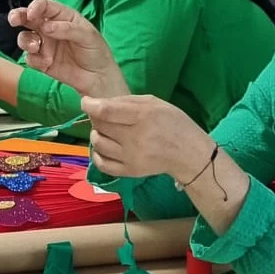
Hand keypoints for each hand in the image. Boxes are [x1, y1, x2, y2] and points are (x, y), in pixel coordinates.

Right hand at [9, 0, 128, 97]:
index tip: (31, 13)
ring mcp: (44, 45)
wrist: (97, 78)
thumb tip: (46, 27)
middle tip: (14, 20)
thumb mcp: (87, 35)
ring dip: (25, 41)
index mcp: (62, 16)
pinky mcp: (41, 61)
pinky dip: (35, 60)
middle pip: (28, 18)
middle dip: (18, 16)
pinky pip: (30, 58)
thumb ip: (67, 29)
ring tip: (34, 47)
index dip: (36, 7)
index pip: (45, 6)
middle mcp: (50, 28)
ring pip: (25, 38)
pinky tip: (47, 63)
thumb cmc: (96, 51)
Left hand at [83, 95, 210, 180]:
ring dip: (97, 135)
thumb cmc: (172, 123)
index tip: (86, 102)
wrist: (188, 153)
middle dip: (96, 119)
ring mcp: (131, 158)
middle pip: (100, 126)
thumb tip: (99, 102)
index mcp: (143, 117)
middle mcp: (135, 138)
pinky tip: (104, 148)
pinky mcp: (130, 172)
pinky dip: (98, 154)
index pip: (106, 111)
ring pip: (98, 144)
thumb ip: (126, 101)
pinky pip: (102, 164)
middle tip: (104, 117)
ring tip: (106, 132)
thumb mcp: (154, 103)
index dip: (90, 105)